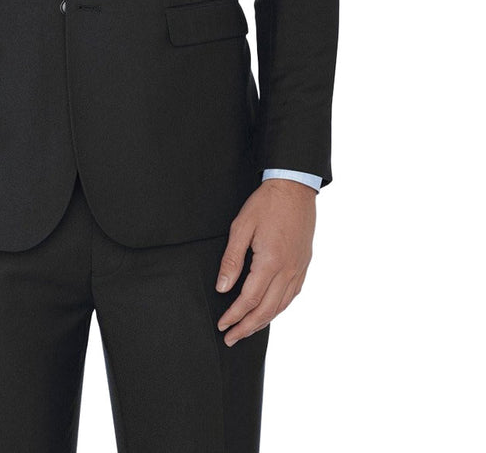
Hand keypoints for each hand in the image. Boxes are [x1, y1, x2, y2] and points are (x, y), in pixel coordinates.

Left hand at [215, 178, 315, 345]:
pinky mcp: (304, 264)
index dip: (234, 315)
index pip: (249, 299)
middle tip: (231, 338)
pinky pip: (292, 295)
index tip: (223, 325)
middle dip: (247, 327)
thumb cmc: (267, 204)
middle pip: (266, 310)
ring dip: (263, 322)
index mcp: (270, 262)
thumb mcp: (241, 226)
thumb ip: (232, 259)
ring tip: (247, 330)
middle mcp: (288, 270)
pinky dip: (278, 308)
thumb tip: (223, 287)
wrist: (295, 188)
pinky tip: (270, 311)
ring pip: (281, 306)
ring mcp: (299, 269)